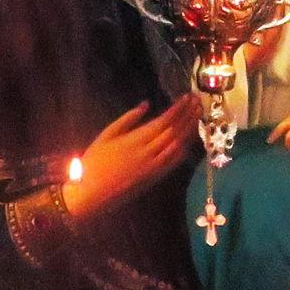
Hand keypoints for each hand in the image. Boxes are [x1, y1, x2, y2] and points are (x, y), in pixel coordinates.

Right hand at [62, 97, 197, 221]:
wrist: (91, 192)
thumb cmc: (94, 161)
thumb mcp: (106, 134)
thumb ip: (128, 118)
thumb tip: (146, 104)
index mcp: (136, 139)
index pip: (164, 121)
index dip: (178, 109)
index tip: (187, 97)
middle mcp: (149, 152)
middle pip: (175, 131)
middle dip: (188, 115)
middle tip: (198, 102)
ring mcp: (154, 166)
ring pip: (178, 145)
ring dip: (189, 130)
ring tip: (198, 116)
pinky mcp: (154, 177)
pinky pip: (174, 162)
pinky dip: (184, 149)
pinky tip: (190, 140)